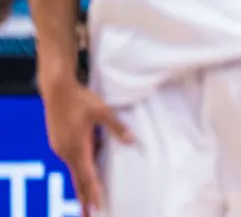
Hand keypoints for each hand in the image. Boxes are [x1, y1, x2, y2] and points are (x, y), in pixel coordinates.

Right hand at [42, 80, 133, 215]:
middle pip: (78, 180)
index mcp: (76, 148)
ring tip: (90, 199)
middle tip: (89, 215)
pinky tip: (88, 171)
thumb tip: (132, 141)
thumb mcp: (102, 111)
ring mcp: (60, 147)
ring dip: (82, 184)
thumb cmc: (81, 99)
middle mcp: (65, 151)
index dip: (93, 194)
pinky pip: (72, 160)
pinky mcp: (58, 142)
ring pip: (75, 170)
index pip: (87, 177)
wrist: (57, 88)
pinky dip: (80, 169)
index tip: (97, 209)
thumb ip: (117, 127)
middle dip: (84, 199)